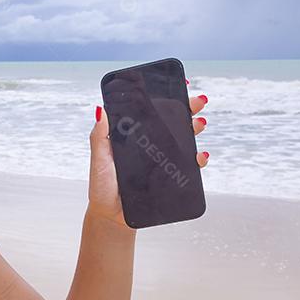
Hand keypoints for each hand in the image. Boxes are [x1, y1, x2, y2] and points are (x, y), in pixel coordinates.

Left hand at [87, 87, 211, 227]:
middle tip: (196, 102)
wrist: (112, 216)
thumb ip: (100, 137)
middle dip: (187, 108)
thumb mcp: (99, 159)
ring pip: (183, 139)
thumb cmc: (103, 186)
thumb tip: (101, 109)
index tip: (179, 84)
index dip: (165, 97)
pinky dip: (198, 158)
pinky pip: (188, 165)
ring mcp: (161, 160)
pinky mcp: (169, 176)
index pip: (151, 112)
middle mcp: (149, 144)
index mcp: (133, 136)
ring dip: (194, 128)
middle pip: (171, 122)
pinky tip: (199, 155)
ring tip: (198, 124)